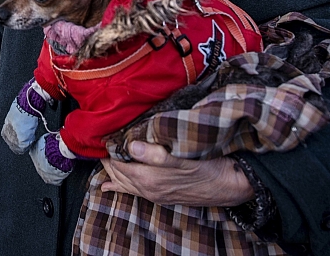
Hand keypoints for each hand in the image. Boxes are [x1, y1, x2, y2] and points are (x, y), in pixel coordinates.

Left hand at [101, 141, 253, 206]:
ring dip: (112, 172)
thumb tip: (131, 146)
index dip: (110, 149)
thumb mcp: (182, 158)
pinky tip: (108, 188)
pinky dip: (118, 187)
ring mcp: (154, 194)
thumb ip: (155, 154)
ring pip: (124, 183)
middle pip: (118, 174)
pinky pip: (132, 191)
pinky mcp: (161, 195)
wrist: (228, 185)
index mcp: (150, 179)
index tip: (105, 135)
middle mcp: (148, 189)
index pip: (119, 164)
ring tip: (101, 161)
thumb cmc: (208, 168)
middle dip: (108, 160)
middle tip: (102, 144)